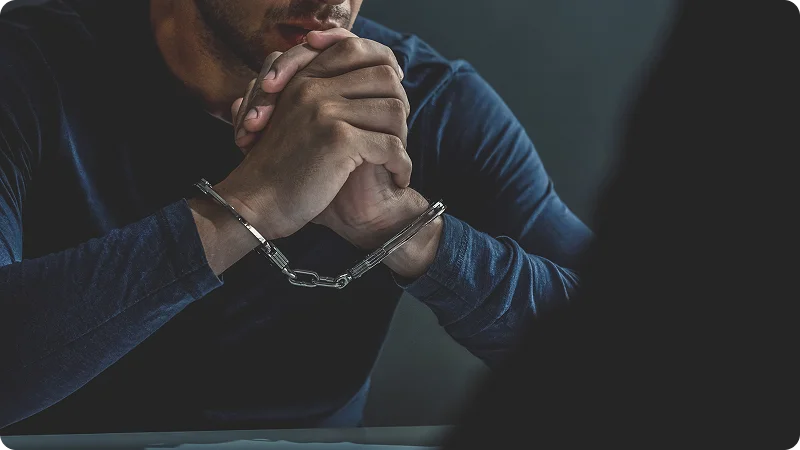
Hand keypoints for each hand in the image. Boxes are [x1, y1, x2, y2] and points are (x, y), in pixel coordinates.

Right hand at [216, 30, 411, 240]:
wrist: (255, 203)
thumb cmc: (278, 168)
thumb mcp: (292, 120)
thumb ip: (318, 96)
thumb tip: (361, 81)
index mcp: (303, 79)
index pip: (355, 48)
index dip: (383, 67)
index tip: (392, 96)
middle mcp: (313, 87)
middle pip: (384, 77)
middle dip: (400, 106)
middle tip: (397, 135)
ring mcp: (324, 111)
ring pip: (393, 110)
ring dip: (402, 138)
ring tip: (395, 159)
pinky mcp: (337, 139)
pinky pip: (391, 145)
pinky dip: (401, 165)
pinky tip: (398, 178)